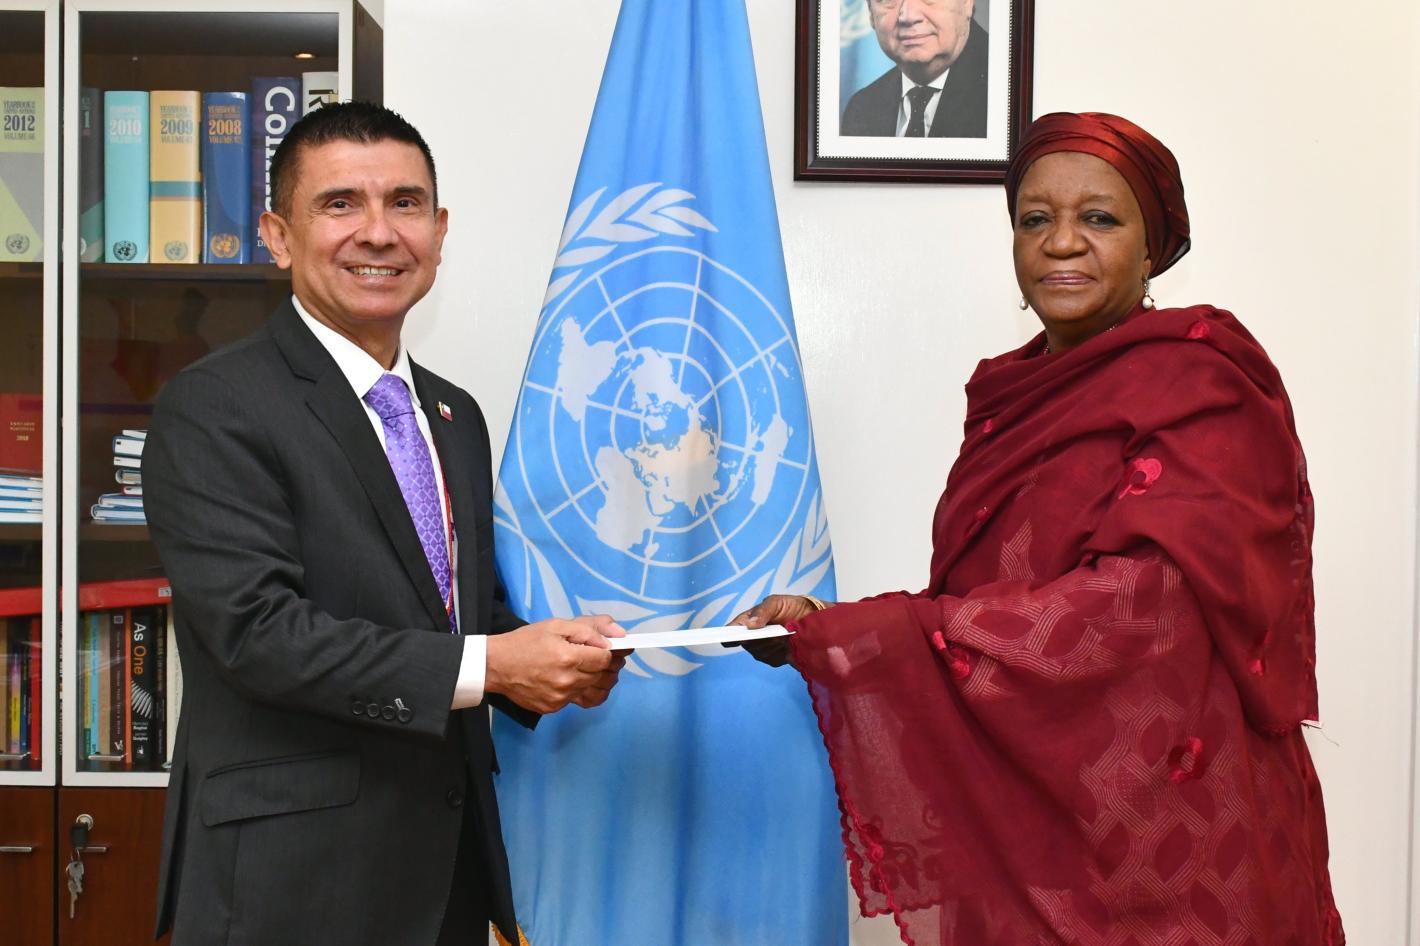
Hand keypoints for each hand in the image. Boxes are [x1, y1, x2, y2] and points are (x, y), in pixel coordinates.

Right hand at [486, 615, 626, 713]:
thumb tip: (616, 638)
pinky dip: (582, 691)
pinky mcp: (553, 708)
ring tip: (592, 669)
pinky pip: (579, 701)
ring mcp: (560, 698)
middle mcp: (567, 681)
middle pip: (603, 676)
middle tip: (600, 657)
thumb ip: (588, 630)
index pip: (605, 659)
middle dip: (607, 665)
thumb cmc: (525, 642)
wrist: (496, 665)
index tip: (607, 648)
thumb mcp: (556, 626)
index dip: (611, 652)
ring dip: (599, 680)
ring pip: (595, 691)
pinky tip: (575, 680)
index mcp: (568, 658)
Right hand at [725, 594, 828, 667]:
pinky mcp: (773, 658)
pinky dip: (779, 652)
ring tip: (784, 635)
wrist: (812, 620)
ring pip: (757, 652)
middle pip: (745, 643)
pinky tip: (788, 645)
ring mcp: (762, 648)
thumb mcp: (777, 602)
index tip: (728, 639)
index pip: (733, 629)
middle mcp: (752, 636)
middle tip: (773, 632)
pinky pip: (770, 659)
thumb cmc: (791, 607)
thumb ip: (763, 611)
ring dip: (770, 644)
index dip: (728, 634)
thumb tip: (749, 625)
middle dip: (758, 638)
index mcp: (749, 620)